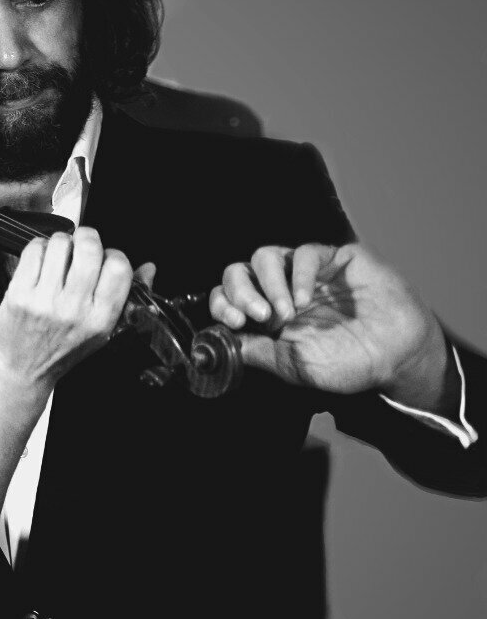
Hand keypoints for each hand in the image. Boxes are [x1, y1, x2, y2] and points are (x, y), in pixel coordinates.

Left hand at [0, 227, 133, 390]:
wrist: (23, 370)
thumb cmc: (62, 349)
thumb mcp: (102, 330)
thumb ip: (127, 297)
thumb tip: (148, 268)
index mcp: (100, 318)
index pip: (119, 268)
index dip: (113, 254)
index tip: (104, 258)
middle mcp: (74, 309)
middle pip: (89, 248)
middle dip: (87, 237)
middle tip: (81, 245)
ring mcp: (44, 301)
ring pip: (60, 244)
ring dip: (61, 242)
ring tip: (59, 256)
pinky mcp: (19, 294)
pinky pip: (33, 251)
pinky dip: (38, 248)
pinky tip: (41, 261)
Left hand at [209, 243, 448, 408]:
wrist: (398, 358)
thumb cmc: (350, 364)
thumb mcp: (294, 366)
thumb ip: (258, 352)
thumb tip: (220, 342)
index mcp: (266, 316)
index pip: (228, 298)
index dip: (222, 305)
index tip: (233, 322)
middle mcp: (281, 291)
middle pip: (239, 272)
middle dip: (239, 292)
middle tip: (257, 315)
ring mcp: (306, 274)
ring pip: (264, 257)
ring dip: (267, 283)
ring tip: (284, 312)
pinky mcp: (335, 259)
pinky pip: (304, 253)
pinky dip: (298, 274)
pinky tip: (305, 298)